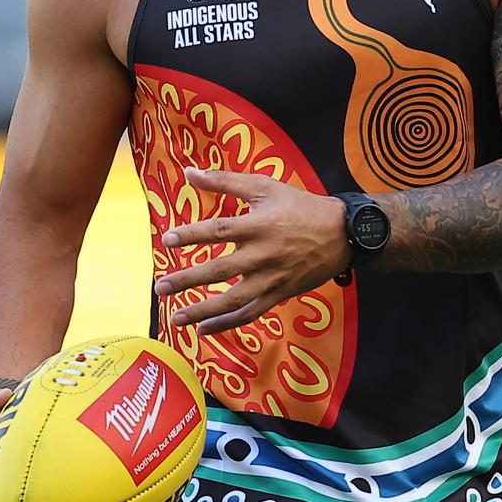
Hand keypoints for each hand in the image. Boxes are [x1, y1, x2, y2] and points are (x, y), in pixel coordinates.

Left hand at [154, 168, 349, 335]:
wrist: (341, 234)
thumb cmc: (300, 206)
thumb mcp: (265, 186)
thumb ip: (226, 181)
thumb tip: (190, 171)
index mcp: (259, 224)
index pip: (218, 230)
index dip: (191, 235)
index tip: (167, 240)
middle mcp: (263, 254)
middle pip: (219, 271)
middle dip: (187, 280)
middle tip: (160, 287)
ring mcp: (272, 278)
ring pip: (233, 301)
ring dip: (202, 311)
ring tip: (176, 317)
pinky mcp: (279, 294)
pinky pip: (250, 314)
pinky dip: (227, 325)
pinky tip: (204, 329)